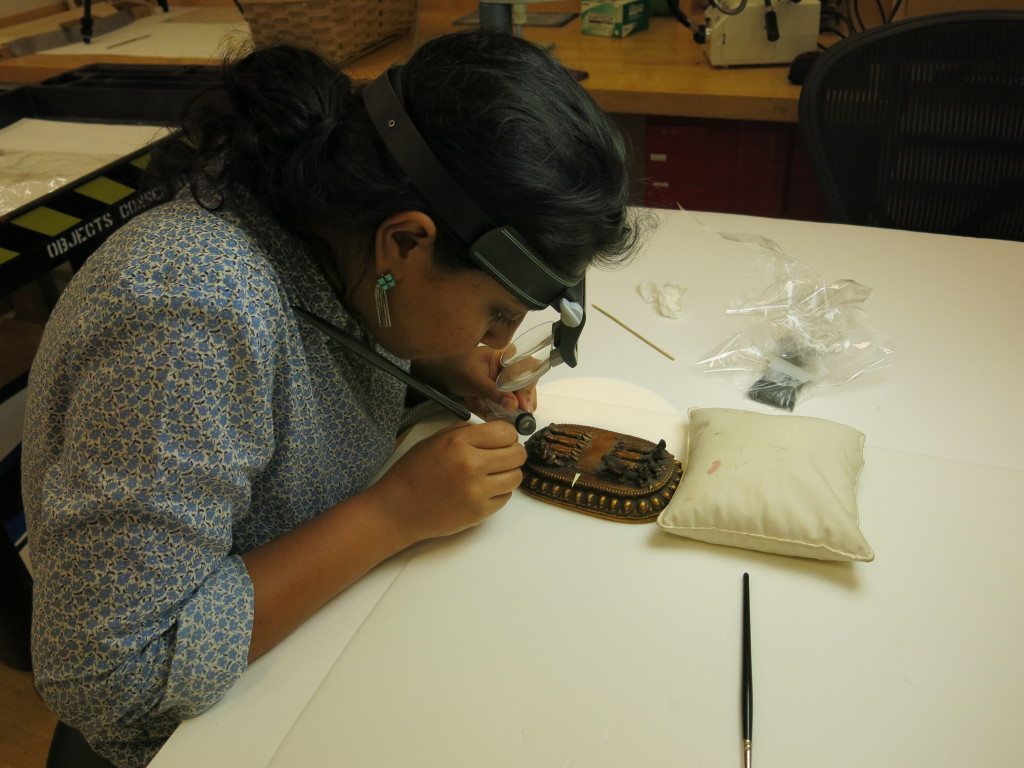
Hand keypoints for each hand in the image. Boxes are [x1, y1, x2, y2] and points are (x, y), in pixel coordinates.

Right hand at [370, 420, 526, 542]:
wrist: (398, 509)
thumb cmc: (413, 472)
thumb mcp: (434, 440)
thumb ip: (466, 432)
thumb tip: (494, 430)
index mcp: (459, 443)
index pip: (506, 432)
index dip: (507, 435)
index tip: (502, 439)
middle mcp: (471, 465)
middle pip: (517, 454)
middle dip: (513, 452)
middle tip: (502, 455)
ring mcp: (477, 491)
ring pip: (516, 477)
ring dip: (508, 473)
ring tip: (493, 473)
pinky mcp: (479, 512)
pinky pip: (506, 497)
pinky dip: (499, 492)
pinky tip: (484, 489)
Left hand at [413, 347, 537, 416]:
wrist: (440, 376)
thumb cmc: (456, 370)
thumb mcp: (474, 380)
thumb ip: (494, 392)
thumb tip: (514, 405)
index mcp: (505, 357)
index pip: (527, 369)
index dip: (529, 386)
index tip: (525, 404)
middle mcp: (508, 368)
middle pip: (526, 384)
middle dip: (524, 401)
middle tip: (522, 415)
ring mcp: (504, 380)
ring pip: (517, 395)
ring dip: (514, 407)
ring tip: (513, 418)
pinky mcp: (498, 391)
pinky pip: (506, 402)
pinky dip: (503, 410)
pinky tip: (500, 416)